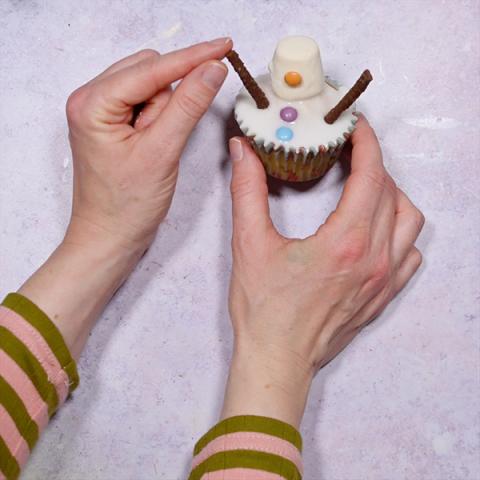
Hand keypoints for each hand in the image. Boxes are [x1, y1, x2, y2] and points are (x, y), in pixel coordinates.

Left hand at [18, 39, 231, 358]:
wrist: (110, 239)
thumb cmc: (126, 206)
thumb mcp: (162, 152)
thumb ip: (188, 105)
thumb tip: (212, 69)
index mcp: (93, 103)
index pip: (152, 68)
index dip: (192, 57)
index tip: (224, 46)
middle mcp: (91, 100)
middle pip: (149, 72)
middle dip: (173, 97)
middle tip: (172, 135)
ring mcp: (102, 112)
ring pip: (150, 88)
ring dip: (167, 111)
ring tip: (159, 148)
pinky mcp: (114, 124)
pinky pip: (146, 106)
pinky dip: (161, 119)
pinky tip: (156, 144)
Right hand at [221, 115, 424, 426]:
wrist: (277, 359)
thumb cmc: (264, 311)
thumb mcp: (249, 244)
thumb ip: (247, 191)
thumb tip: (242, 152)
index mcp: (346, 242)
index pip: (371, 176)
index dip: (367, 144)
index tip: (357, 127)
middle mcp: (374, 259)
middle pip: (391, 193)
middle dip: (374, 164)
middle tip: (352, 153)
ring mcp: (382, 280)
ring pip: (409, 221)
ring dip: (392, 196)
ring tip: (366, 188)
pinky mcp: (381, 296)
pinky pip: (410, 254)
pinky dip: (401, 232)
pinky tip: (379, 230)